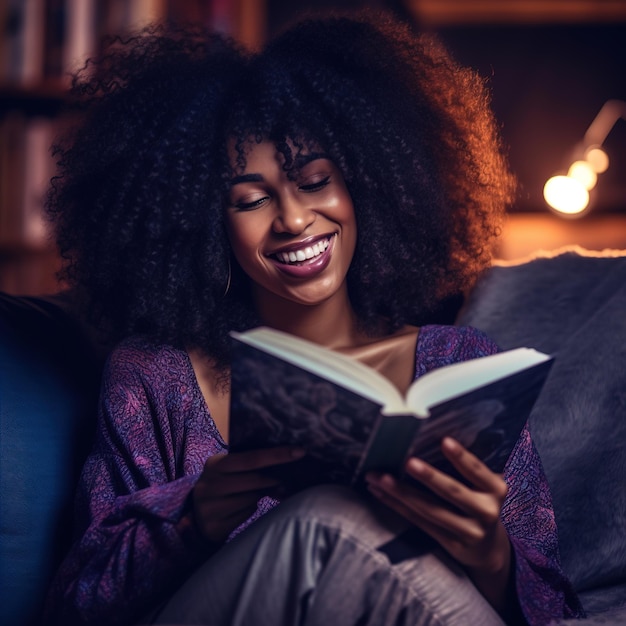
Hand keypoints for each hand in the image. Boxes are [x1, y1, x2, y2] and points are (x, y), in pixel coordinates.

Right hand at [193, 446, 305, 543]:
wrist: (198, 515)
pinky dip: (250, 511)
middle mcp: (208, 483)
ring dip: (260, 497)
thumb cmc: (225, 487)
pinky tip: (244, 509)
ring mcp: (208, 507)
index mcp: (215, 464)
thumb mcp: (233, 473)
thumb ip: (254, 468)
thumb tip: (289, 470)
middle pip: (254, 479)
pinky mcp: (213, 527)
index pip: (251, 457)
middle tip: (285, 480)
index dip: (277, 455)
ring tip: (256, 495)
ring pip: (251, 499)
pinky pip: (245, 516)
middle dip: (274, 480)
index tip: (299, 452)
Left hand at [365, 437, 510, 608]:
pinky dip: (398, 506)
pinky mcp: (451, 545)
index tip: (444, 441)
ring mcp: (469, 532)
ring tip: (380, 478)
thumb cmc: (480, 503)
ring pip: (430, 510)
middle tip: (407, 462)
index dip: (461, 457)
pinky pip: (420, 522)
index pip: (477, 470)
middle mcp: (486, 511)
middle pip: (452, 492)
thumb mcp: (484, 487)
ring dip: (401, 492)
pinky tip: (381, 493)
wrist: (491, 550)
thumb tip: (429, 441)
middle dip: (428, 476)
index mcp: (495, 490)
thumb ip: (468, 471)